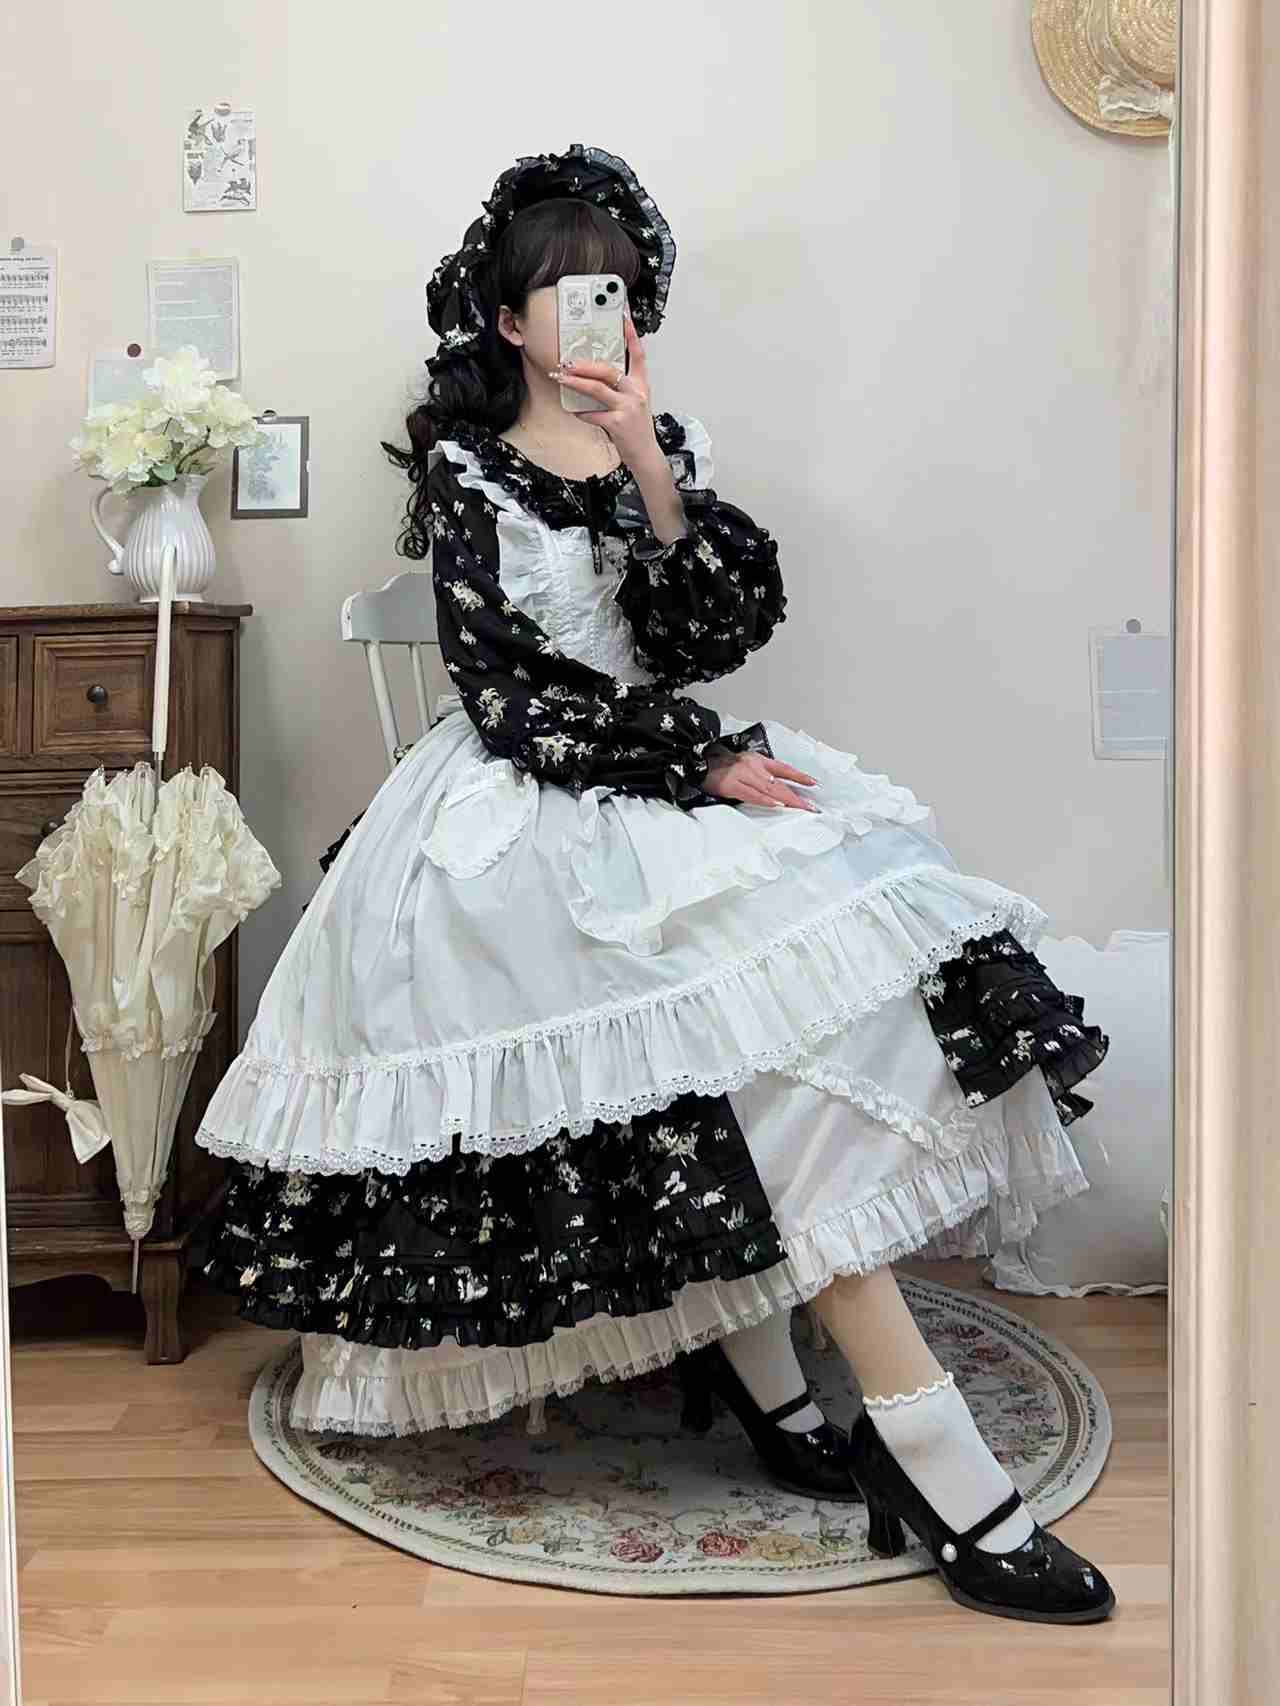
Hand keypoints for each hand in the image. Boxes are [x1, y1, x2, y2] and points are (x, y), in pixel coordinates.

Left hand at [551, 314, 661, 470]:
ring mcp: (627, 407)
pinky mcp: (618, 423)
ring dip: (575, 382)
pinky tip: (575, 411)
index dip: (631, 335)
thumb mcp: (634, 404)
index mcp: (641, 385)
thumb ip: (620, 389)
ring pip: (597, 388)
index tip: (623, 317)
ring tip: (561, 378)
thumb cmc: (637, 429)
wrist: (646, 455)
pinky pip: (593, 414)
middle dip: (584, 365)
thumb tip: (594, 378)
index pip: (638, 354)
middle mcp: (636, 393)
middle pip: (608, 370)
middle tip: (567, 362)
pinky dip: (581, 412)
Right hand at [704, 750, 820, 810]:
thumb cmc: (723, 766)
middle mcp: (753, 766)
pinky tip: (776, 804)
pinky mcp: (731, 785)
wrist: (699, 763)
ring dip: (787, 800)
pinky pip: (752, 794)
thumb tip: (778, 789)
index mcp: (758, 760)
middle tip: (811, 807)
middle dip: (797, 796)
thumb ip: (761, 774)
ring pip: (769, 790)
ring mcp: (742, 775)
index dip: (799, 776)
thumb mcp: (745, 764)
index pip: (783, 768)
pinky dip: (765, 800)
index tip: (813, 783)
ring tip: (801, 808)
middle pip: (779, 784)